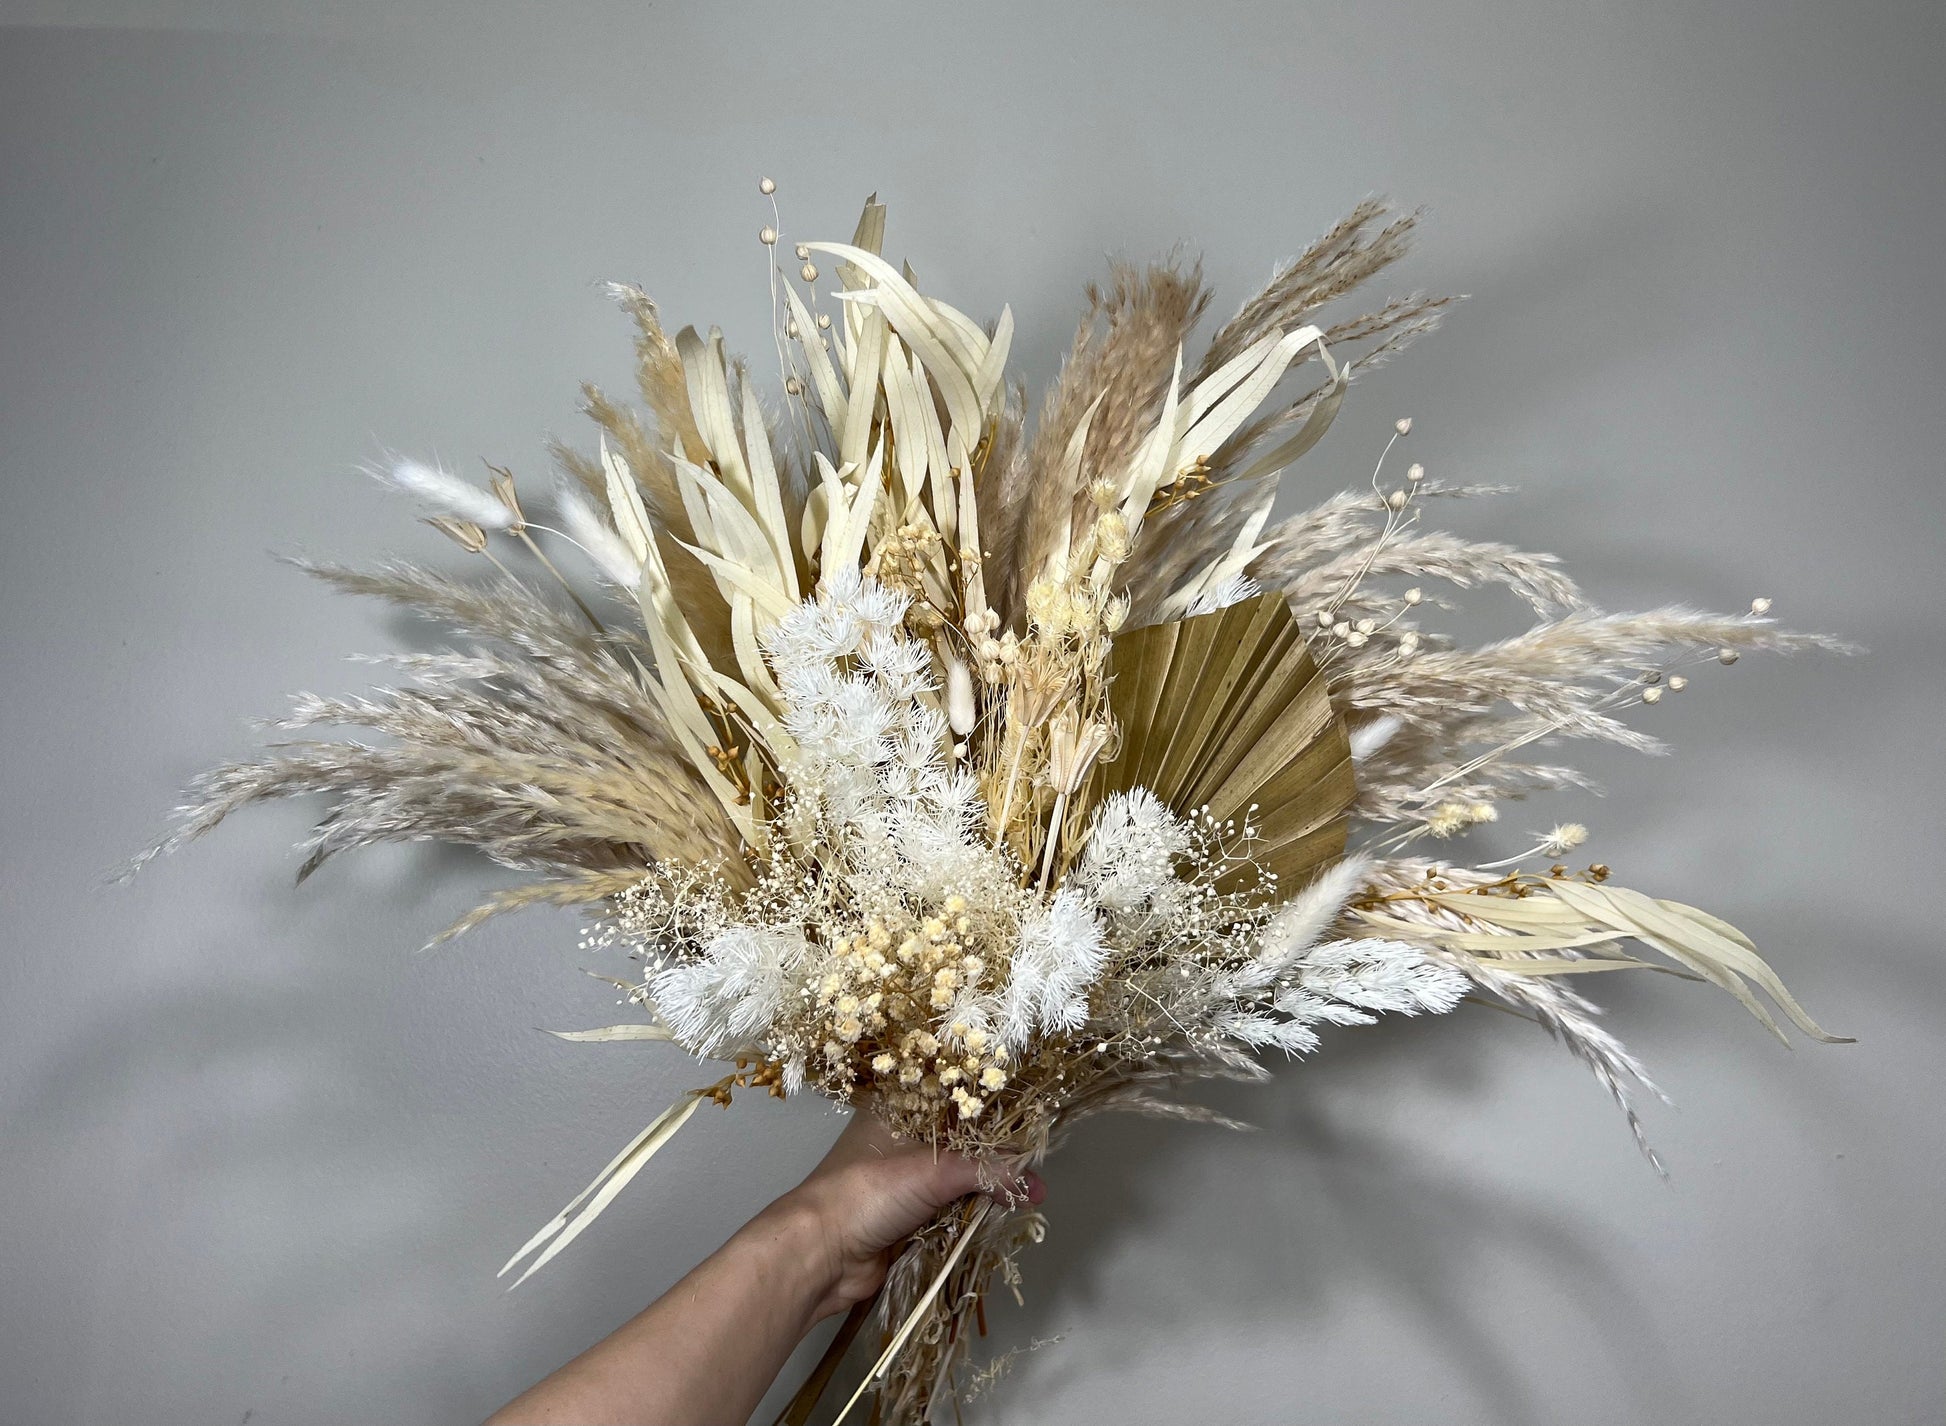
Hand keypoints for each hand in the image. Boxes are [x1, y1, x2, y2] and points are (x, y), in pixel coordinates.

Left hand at [774, 1108, 1046, 1320]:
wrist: (821, 1254)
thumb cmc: (866, 1192)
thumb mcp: (932, 1171)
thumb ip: (987, 1171)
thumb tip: (1034, 1183)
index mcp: (898, 1108)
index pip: (953, 1094)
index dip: (991, 1103)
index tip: (1032, 1113)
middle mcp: (902, 1139)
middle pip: (961, 1139)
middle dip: (997, 1152)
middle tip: (1038, 1159)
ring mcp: (905, 1180)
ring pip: (959, 1176)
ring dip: (989, 1186)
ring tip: (1031, 1191)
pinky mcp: (911, 1217)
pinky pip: (952, 1209)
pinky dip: (975, 1213)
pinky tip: (1006, 1212)